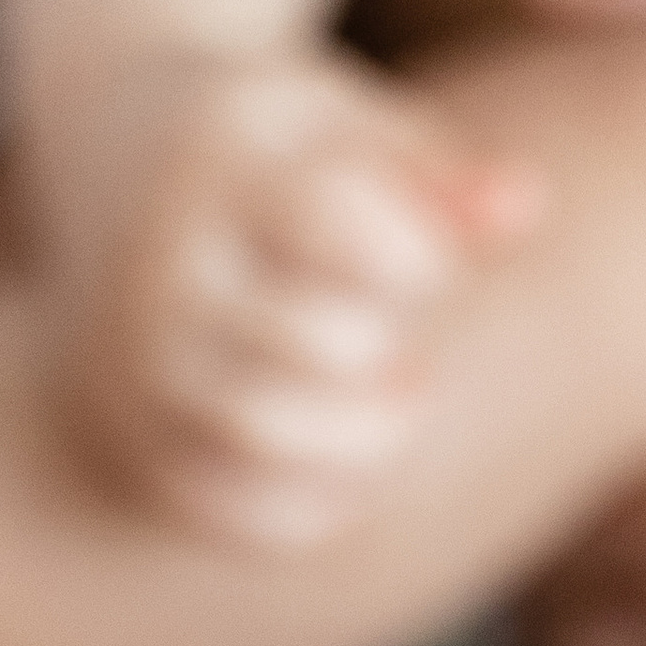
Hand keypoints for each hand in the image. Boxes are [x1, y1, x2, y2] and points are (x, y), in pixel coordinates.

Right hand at [56, 50, 543, 551]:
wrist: (123, 178)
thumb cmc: (286, 159)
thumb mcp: (359, 135)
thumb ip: (446, 178)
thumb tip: (522, 210)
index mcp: (225, 163)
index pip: (336, 225)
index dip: (420, 259)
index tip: (424, 261)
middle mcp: (161, 264)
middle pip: (321, 343)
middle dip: (390, 350)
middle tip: (398, 340)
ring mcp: (137, 361)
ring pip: (267, 436)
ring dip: (370, 437)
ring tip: (393, 404)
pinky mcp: (139, 445)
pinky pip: (239, 510)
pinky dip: (321, 504)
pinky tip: (349, 459)